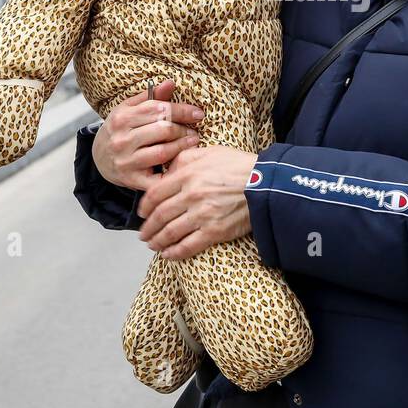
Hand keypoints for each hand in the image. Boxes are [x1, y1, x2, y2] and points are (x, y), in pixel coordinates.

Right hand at [92, 79, 202, 192]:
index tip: (198, 113)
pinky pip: (158, 177)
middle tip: (194, 131)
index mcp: (121, 118)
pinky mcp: (131, 179)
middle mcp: (121, 139)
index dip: (182, 110)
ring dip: (182, 147)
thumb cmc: (119, 130)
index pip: (158, 109)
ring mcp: (125, 161)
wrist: (98, 158)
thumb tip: (171, 82)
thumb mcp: (129, 109)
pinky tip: (181, 164)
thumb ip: (150, 97)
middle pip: (163, 130)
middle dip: (183, 129)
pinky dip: (172, 171)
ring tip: (192, 142)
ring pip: (162, 152)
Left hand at [137, 146, 257, 260]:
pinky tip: (168, 254)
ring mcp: (203, 215)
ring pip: (170, 233)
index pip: (155, 194)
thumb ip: (184, 159)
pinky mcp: (215, 231)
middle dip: (148, 228)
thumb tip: (166, 172)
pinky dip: (174, 252)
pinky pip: (188, 245)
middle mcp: (191, 195)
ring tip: (152, 245)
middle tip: (143, 234)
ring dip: (157, 241)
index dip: (144, 207)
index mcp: (187, 175)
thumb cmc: (239, 166)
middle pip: (160, 216)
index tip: (141, 214)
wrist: (266, 183)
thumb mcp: (209, 152)